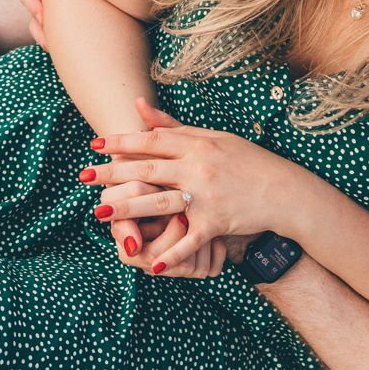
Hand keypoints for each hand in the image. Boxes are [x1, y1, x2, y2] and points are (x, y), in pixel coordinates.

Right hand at [18, 0, 70, 47]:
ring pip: (47, 32)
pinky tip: (73, 49)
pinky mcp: (84, 25)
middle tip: (48, 39)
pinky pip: (67, 38)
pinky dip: (64, 43)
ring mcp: (69, 13)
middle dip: (38, 29)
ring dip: (47, 40)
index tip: (42, 15)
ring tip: (55, 48)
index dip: (32, 4)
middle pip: (35, 18)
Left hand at [86, 97, 326, 272]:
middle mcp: (198, 168)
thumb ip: (173, 128)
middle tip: (83, 176)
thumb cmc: (246, 162)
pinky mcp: (216, 221)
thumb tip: (139, 106)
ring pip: (160, 203)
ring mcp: (206, 196)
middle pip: (147, 170)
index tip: (95, 145)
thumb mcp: (212, 138)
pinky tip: (152, 264)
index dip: (122, 142)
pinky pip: (190, 239)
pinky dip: (173, 253)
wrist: (285, 191)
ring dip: (127, 209)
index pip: (152, 141)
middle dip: (112, 174)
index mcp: (197, 145)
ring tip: (98, 212)